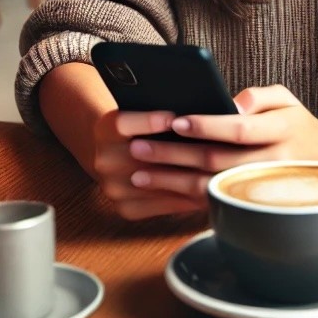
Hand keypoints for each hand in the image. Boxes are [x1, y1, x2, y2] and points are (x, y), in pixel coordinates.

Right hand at [86, 108, 206, 220]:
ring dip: (184, 179)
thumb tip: (193, 109)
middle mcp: (103, 161)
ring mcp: (113, 188)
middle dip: (173, 154)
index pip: (121, 124)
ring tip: (214, 172)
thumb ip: (161, 111)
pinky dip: (184, 199)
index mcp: (104, 130)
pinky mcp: (126, 208)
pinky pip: (159, 206)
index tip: (173, 118)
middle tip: (207, 151)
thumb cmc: (143, 126)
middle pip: (137, 158)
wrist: (118, 151)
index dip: (147, 122)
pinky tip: (207, 191)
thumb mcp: (142, 110)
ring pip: (154, 185)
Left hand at [124, 85, 317, 199]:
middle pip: (216, 160)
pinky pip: (212, 203)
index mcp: (282, 131)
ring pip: (209, 187)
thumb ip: (259, 95)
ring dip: (170, 180)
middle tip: (139, 146)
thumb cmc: (298, 127)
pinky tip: (158, 189)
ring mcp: (259, 189)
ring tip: (139, 171)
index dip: (206, 125)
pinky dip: (181, 197)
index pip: (238, 129)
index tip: (175, 120)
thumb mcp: (287, 100)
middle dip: (174, 154)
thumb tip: (229, 103)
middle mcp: (271, 163)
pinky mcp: (248, 205)